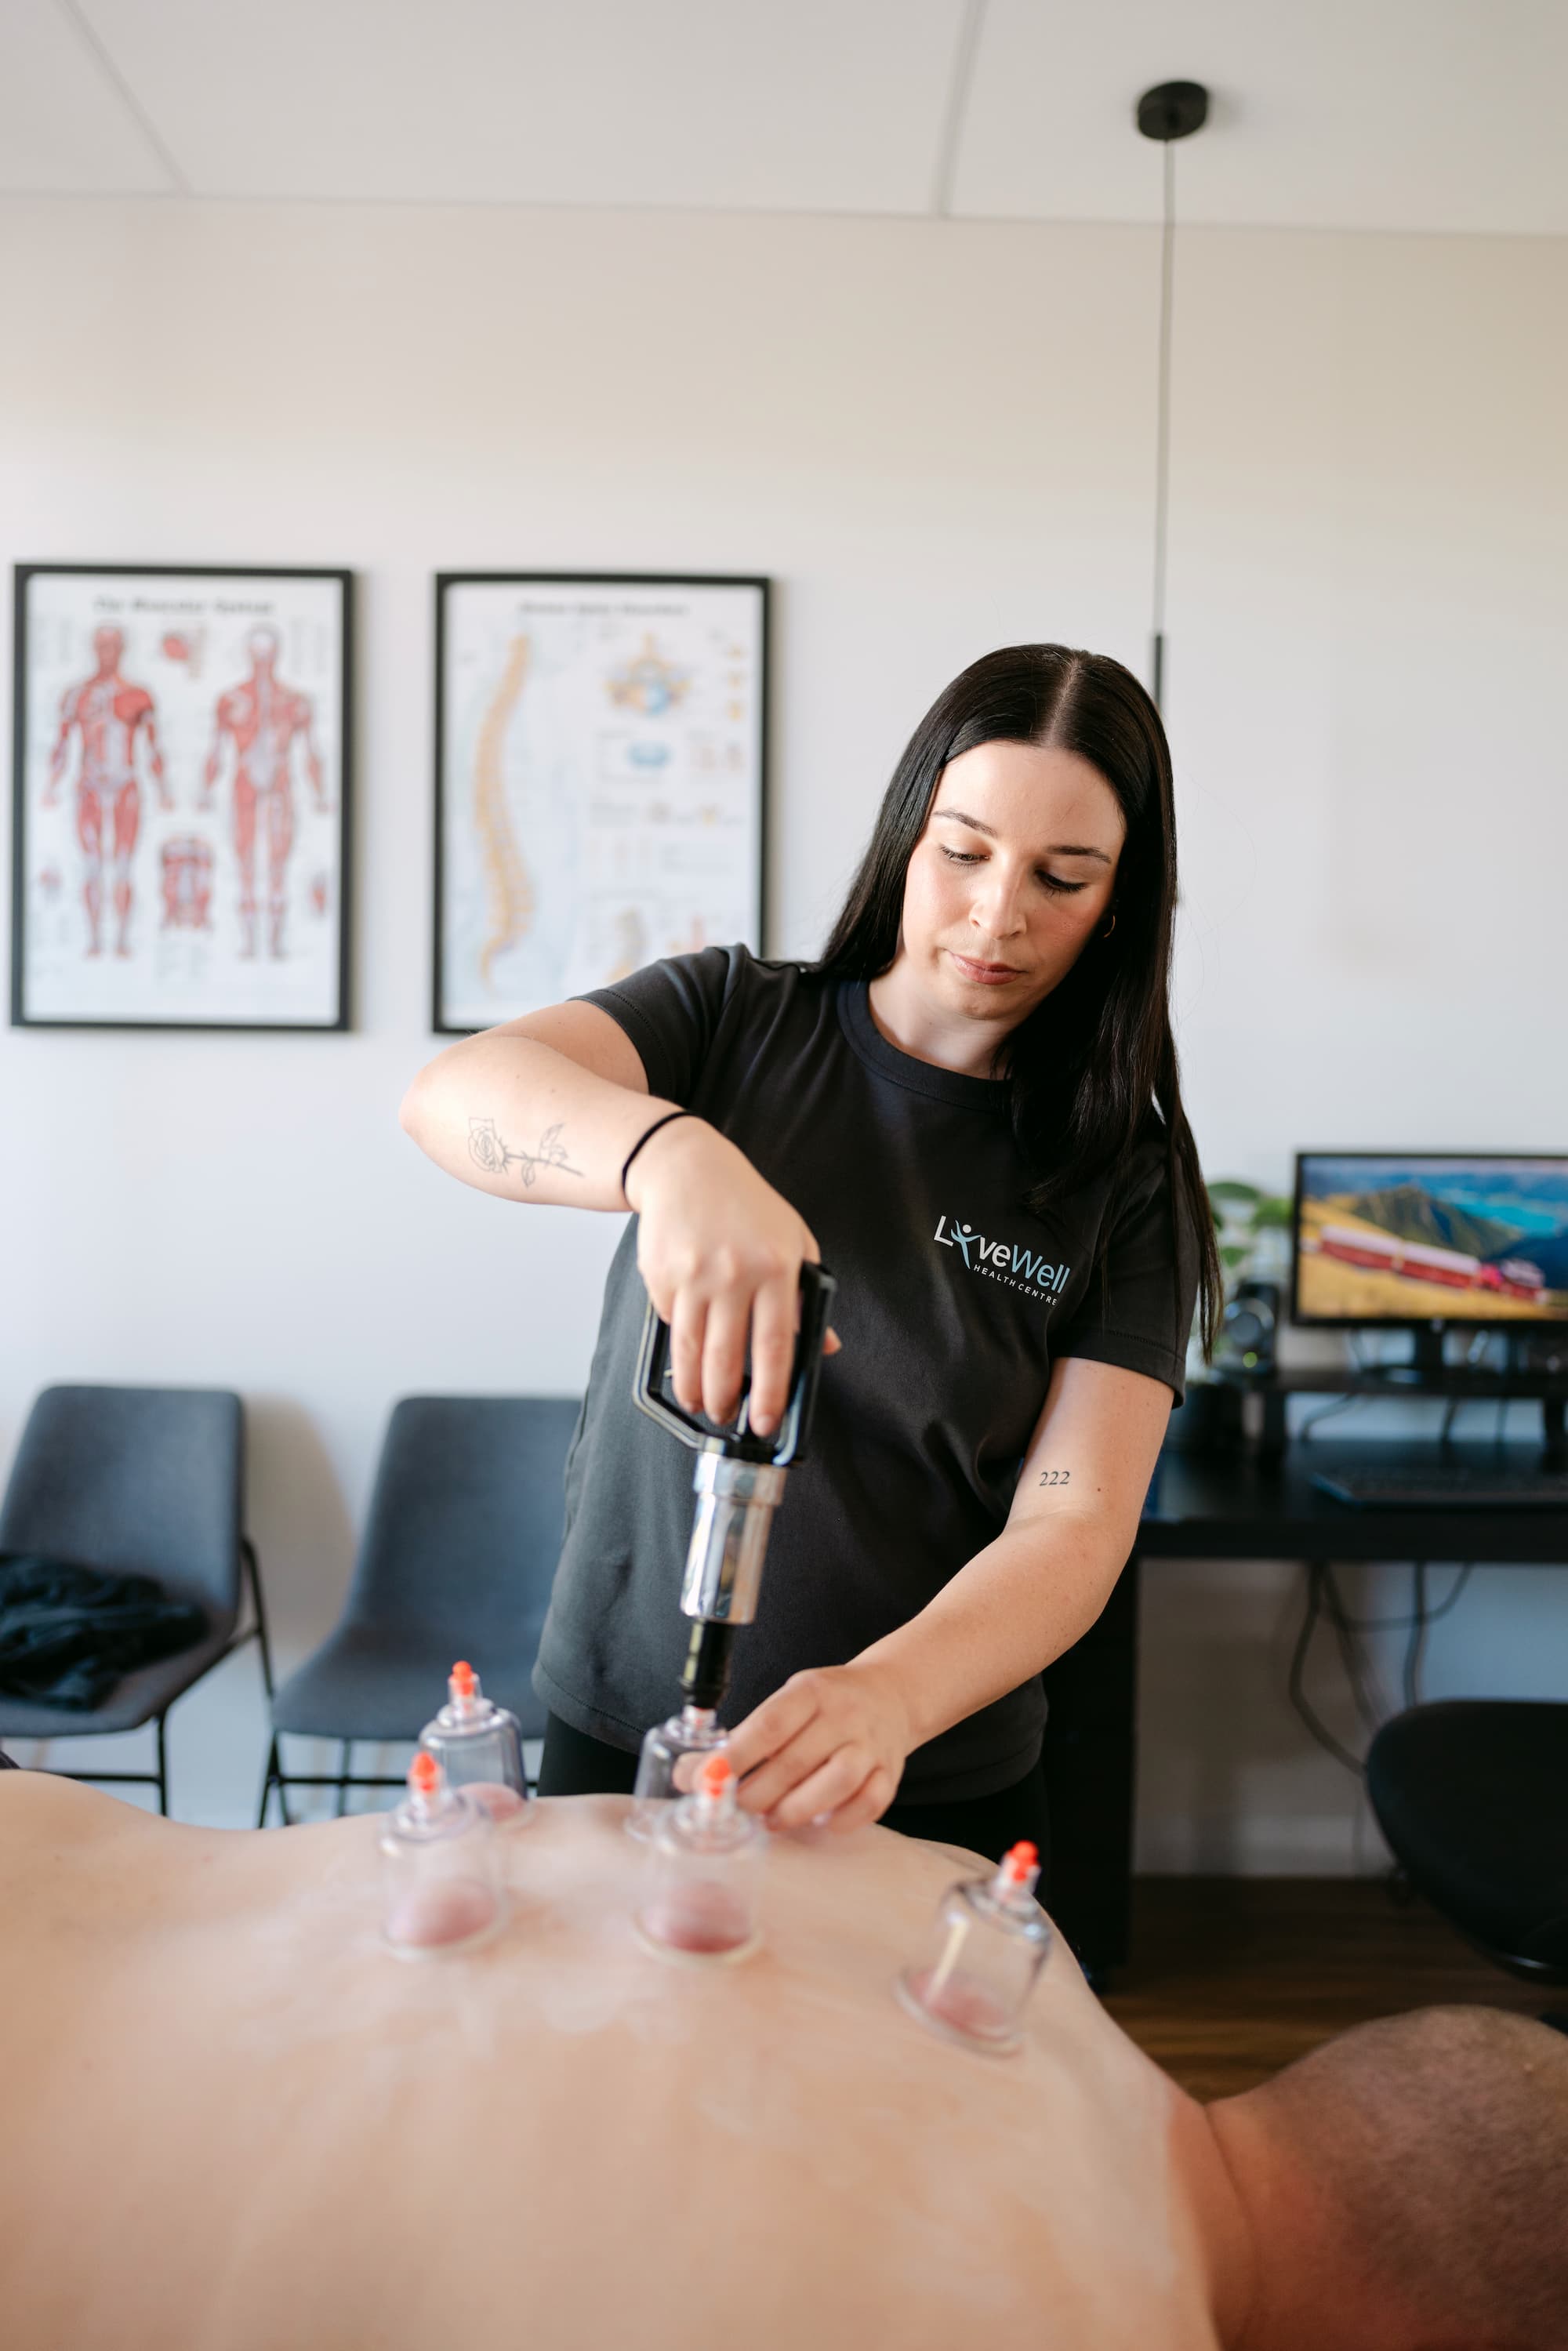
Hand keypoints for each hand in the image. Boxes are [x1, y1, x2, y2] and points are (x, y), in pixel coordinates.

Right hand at [626, 1118, 839, 1435]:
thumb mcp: (794, 1240)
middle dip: (726, 1401)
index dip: (772, 1392)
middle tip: (728, 1418)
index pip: (777, 1345)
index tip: (767, 1422)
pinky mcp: (660, 1276)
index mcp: (777, 1268)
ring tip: (702, 1405)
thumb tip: (823, 1347)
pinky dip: (677, 1345)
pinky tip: (685, 1351)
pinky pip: (669, 1324)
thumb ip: (809, 1297)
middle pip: (726, 1358)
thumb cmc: (747, 1206)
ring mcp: (693, 1276)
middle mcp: (734, 1273)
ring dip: (695, 1389)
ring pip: (690, 1351)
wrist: (687, 1167)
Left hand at [724, 1660, 911, 1832]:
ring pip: (837, 1783)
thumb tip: (695, 1773)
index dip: (735, 1756)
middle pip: (796, 1761)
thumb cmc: (828, 1703)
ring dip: (796, 1809)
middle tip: (735, 1810)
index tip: (707, 1780)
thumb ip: (751, 1735)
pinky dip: (843, 1819)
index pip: (769, 1725)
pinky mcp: (891, 1771)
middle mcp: (844, 1715)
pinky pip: (871, 1802)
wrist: (890, 1694)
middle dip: (757, 1794)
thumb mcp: (790, 1700)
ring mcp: (871, 1744)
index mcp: (812, 1691)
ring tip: (772, 1821)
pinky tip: (820, 1822)